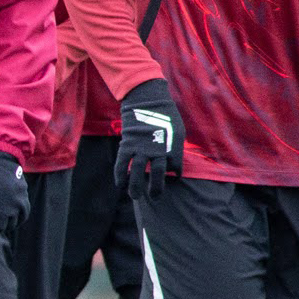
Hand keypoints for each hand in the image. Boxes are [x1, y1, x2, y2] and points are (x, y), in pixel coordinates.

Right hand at [114, 78, 182, 200]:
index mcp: (173, 148)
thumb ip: (174, 148)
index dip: (174, 176)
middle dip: (155, 189)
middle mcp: (158, 151)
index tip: (172, 178)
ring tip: (135, 196)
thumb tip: (172, 162)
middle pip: (157, 176)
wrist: (148, 101)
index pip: (175, 169)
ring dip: (135, 187)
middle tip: (154, 198)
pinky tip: (120, 184)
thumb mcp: (178, 131)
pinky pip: (122, 164)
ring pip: (137, 173)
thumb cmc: (166, 115)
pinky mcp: (127, 145)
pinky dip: (120, 175)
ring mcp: (141, 149)